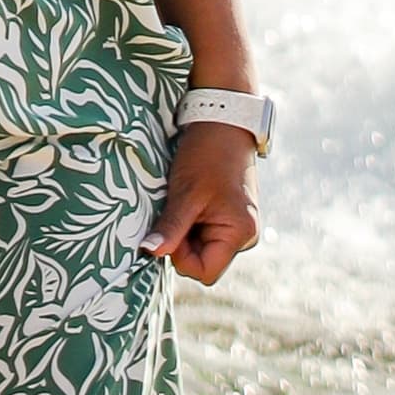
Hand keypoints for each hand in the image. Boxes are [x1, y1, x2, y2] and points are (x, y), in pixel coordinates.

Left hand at [145, 122, 261, 283]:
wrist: (224, 123)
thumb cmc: (207, 155)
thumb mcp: (185, 193)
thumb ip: (170, 228)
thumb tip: (148, 253)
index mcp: (240, 234)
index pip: (204, 272)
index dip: (181, 257)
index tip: (172, 228)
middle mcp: (245, 237)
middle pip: (204, 261)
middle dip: (183, 243)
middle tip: (177, 210)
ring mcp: (239, 228)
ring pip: (203, 248)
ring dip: (187, 233)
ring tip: (186, 203)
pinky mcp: (231, 219)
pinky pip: (206, 235)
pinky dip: (193, 224)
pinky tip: (191, 202)